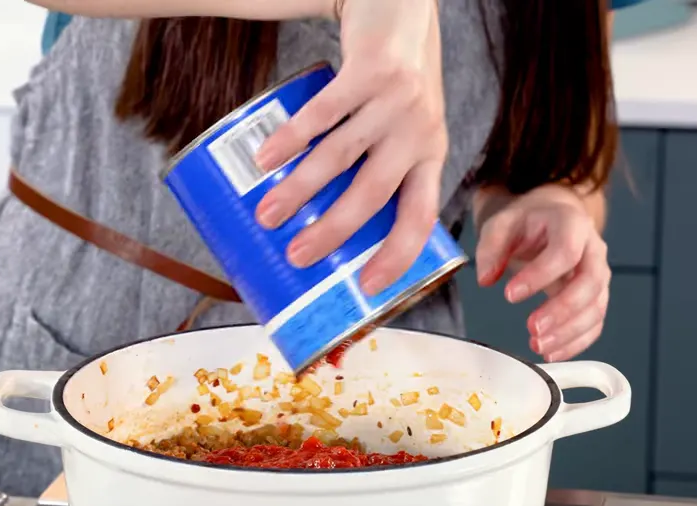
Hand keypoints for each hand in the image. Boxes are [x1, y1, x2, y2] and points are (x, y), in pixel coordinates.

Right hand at [254, 0, 445, 295]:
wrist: (403, 9)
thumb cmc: (397, 81)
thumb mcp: (408, 127)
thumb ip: (381, 165)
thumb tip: (327, 222)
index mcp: (431, 155)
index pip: (421, 217)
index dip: (398, 256)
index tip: (368, 287)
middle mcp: (418, 133)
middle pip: (373, 196)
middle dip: (332, 232)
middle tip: (297, 257)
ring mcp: (395, 102)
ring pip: (341, 157)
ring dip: (300, 190)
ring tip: (267, 214)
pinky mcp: (370, 72)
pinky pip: (324, 113)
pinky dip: (291, 138)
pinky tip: (265, 158)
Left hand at [475, 187, 610, 362]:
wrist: (553, 220)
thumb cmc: (529, 223)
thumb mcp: (503, 224)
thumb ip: (491, 247)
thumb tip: (486, 278)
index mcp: (572, 224)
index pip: (565, 251)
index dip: (540, 275)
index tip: (510, 295)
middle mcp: (593, 250)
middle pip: (590, 282)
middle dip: (562, 310)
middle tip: (532, 328)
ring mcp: (598, 275)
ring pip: (596, 307)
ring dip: (569, 332)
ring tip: (538, 346)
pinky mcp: (596, 297)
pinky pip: (595, 323)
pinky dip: (576, 342)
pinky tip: (552, 352)